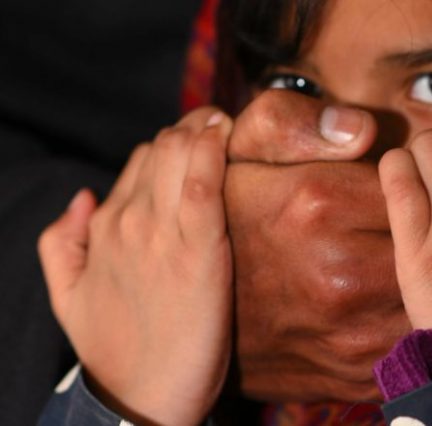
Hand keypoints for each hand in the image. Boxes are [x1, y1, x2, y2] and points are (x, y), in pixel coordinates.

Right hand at [39, 108, 232, 424]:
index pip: (144, 158)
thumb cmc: (117, 348)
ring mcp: (161, 230)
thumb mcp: (65, 294)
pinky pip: (202, 181)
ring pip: (180, 151)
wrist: (144, 396)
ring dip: (204, 130)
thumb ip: (61, 242)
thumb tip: (81, 197)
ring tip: (225, 123)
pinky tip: (225, 135)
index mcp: (105, 224)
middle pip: (163, 145)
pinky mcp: (198, 247)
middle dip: (193, 127)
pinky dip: (213, 151)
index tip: (203, 135)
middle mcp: (129, 218)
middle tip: (220, 123)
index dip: (177, 142)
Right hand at [224, 90, 409, 401]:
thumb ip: (295, 120)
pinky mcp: (357, 373)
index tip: (385, 188)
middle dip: (418, 231)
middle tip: (392, 227)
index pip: (408, 182)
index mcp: (317, 205)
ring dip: (418, 278)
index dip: (401, 184)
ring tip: (385, 264)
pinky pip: (412, 340)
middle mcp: (339, 274)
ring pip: (424, 292)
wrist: (193, 313)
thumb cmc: (229, 218)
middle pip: (426, 241)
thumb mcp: (242, 149)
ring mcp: (350, 332)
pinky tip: (378, 305)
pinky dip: (404, 321)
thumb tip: (365, 129)